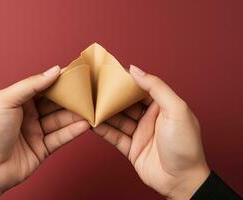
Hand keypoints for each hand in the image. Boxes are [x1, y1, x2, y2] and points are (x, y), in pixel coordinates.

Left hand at [0, 66, 89, 199]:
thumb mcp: (6, 100)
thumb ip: (31, 84)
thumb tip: (54, 71)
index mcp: (19, 100)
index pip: (44, 87)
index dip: (59, 81)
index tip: (76, 75)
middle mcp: (29, 114)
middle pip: (55, 104)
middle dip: (71, 99)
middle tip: (87, 93)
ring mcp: (37, 131)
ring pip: (60, 120)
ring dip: (75, 115)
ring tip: (90, 109)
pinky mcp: (43, 147)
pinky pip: (61, 137)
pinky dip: (73, 131)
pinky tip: (84, 125)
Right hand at [93, 65, 209, 199]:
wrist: (181, 180)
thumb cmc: (185, 144)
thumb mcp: (175, 109)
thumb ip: (156, 87)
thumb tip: (135, 70)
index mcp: (162, 106)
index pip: (140, 89)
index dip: (125, 81)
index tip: (108, 73)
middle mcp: (149, 118)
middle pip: (125, 104)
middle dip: (111, 97)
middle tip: (94, 88)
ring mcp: (139, 133)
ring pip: (117, 119)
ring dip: (104, 113)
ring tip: (88, 104)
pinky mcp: (131, 148)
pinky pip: (114, 136)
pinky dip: (102, 130)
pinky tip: (91, 123)